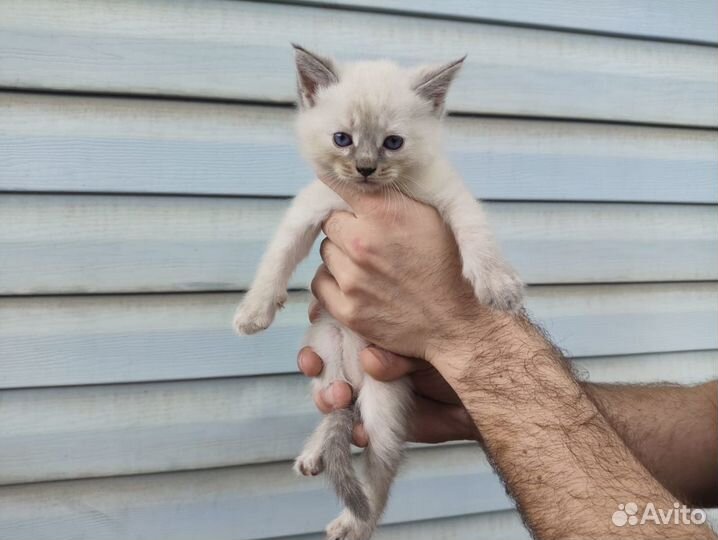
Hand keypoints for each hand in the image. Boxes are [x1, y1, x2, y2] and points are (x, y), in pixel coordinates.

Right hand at [298, 309, 478, 445]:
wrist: (476, 393)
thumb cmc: (451, 356)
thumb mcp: (424, 345)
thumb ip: (397, 352)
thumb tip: (370, 360)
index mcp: (369, 332)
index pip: (333, 325)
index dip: (319, 328)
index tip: (315, 324)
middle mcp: (360, 360)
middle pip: (322, 358)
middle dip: (314, 362)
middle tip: (315, 367)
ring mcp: (363, 391)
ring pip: (329, 392)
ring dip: (326, 397)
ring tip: (339, 399)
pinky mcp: (372, 421)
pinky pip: (352, 427)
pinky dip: (353, 431)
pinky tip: (360, 432)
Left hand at [310, 180, 481, 360]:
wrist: (456, 323)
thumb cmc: (449, 267)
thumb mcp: (432, 217)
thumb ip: (396, 198)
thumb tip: (367, 181)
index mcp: (385, 214)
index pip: (338, 185)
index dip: (339, 188)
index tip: (339, 190)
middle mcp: (362, 243)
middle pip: (330, 223)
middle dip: (345, 227)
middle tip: (367, 239)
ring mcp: (352, 279)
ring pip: (326, 252)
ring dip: (340, 255)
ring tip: (367, 265)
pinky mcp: (348, 310)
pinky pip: (320, 283)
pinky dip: (332, 282)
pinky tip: (355, 284)